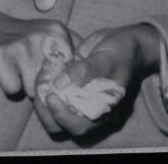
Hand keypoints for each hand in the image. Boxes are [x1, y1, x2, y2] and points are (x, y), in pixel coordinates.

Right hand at [0, 1, 77, 97]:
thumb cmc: (25, 38)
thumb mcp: (50, 34)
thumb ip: (72, 48)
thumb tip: (92, 67)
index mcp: (57, 31)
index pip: (70, 70)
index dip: (61, 78)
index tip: (51, 73)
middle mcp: (40, 36)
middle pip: (52, 82)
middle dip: (42, 84)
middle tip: (30, 69)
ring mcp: (19, 46)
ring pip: (32, 89)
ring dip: (25, 85)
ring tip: (19, 69)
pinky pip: (12, 89)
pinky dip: (9, 85)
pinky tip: (6, 71)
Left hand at [35, 24, 159, 136]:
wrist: (125, 40)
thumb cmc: (123, 53)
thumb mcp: (108, 60)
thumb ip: (85, 71)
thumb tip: (59, 83)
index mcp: (101, 111)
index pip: (78, 126)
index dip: (61, 116)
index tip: (52, 97)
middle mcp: (87, 109)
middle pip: (58, 123)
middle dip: (45, 106)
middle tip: (42, 83)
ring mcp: (77, 96)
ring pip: (52, 108)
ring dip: (43, 91)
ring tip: (45, 69)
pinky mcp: (70, 83)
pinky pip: (52, 88)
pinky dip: (46, 78)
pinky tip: (48, 63)